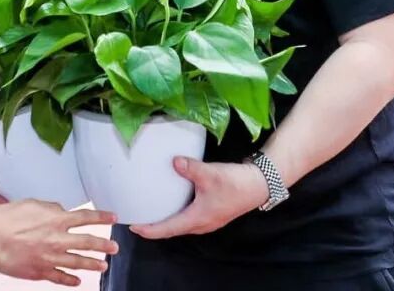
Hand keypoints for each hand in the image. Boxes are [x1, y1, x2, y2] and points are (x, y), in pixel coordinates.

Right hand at [0, 202, 117, 285]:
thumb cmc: (6, 218)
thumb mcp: (29, 204)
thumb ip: (49, 207)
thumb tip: (60, 209)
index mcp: (56, 220)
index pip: (85, 217)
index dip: (101, 217)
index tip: (113, 218)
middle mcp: (58, 239)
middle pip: (88, 242)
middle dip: (104, 245)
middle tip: (114, 247)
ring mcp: (50, 257)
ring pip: (78, 262)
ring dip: (93, 264)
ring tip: (103, 266)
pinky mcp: (40, 272)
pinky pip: (60, 277)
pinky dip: (71, 280)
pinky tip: (78, 282)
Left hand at [129, 157, 267, 238]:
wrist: (260, 184)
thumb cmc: (235, 183)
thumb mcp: (210, 174)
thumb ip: (190, 168)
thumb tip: (173, 161)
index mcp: (197, 218)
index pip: (168, 229)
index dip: (150, 230)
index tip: (134, 227)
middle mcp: (202, 224)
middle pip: (173, 230)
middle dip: (155, 227)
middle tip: (138, 219)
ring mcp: (209, 220)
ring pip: (182, 225)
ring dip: (167, 222)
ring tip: (151, 213)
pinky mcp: (214, 213)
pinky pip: (190, 218)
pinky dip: (177, 215)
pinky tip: (173, 203)